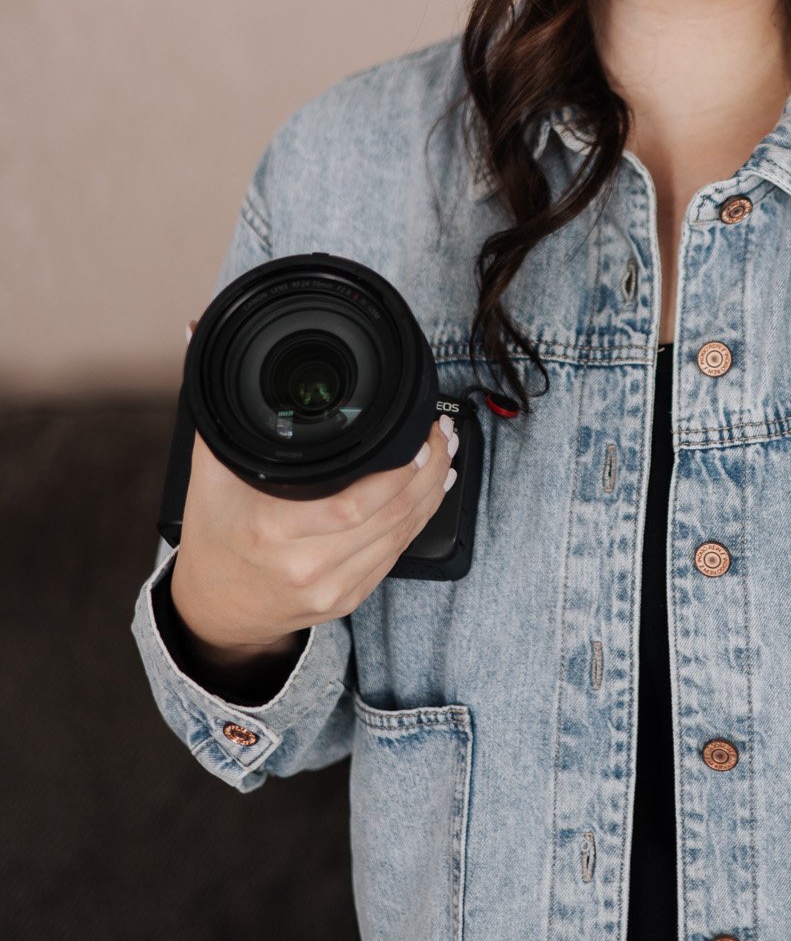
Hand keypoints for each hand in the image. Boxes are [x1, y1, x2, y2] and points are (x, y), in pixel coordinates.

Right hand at [170, 315, 459, 655]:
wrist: (215, 608)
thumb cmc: (215, 533)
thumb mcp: (207, 473)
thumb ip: (216, 405)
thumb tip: (197, 332)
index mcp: (270, 532)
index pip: (351, 506)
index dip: (396, 474)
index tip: (417, 436)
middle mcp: (305, 565)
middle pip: (390, 518)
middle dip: (428, 471)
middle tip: (441, 433)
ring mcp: (331, 588)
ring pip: (402, 536)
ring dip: (433, 492)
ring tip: (445, 453)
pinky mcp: (349, 599)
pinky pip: (396, 555)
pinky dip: (419, 520)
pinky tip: (433, 492)